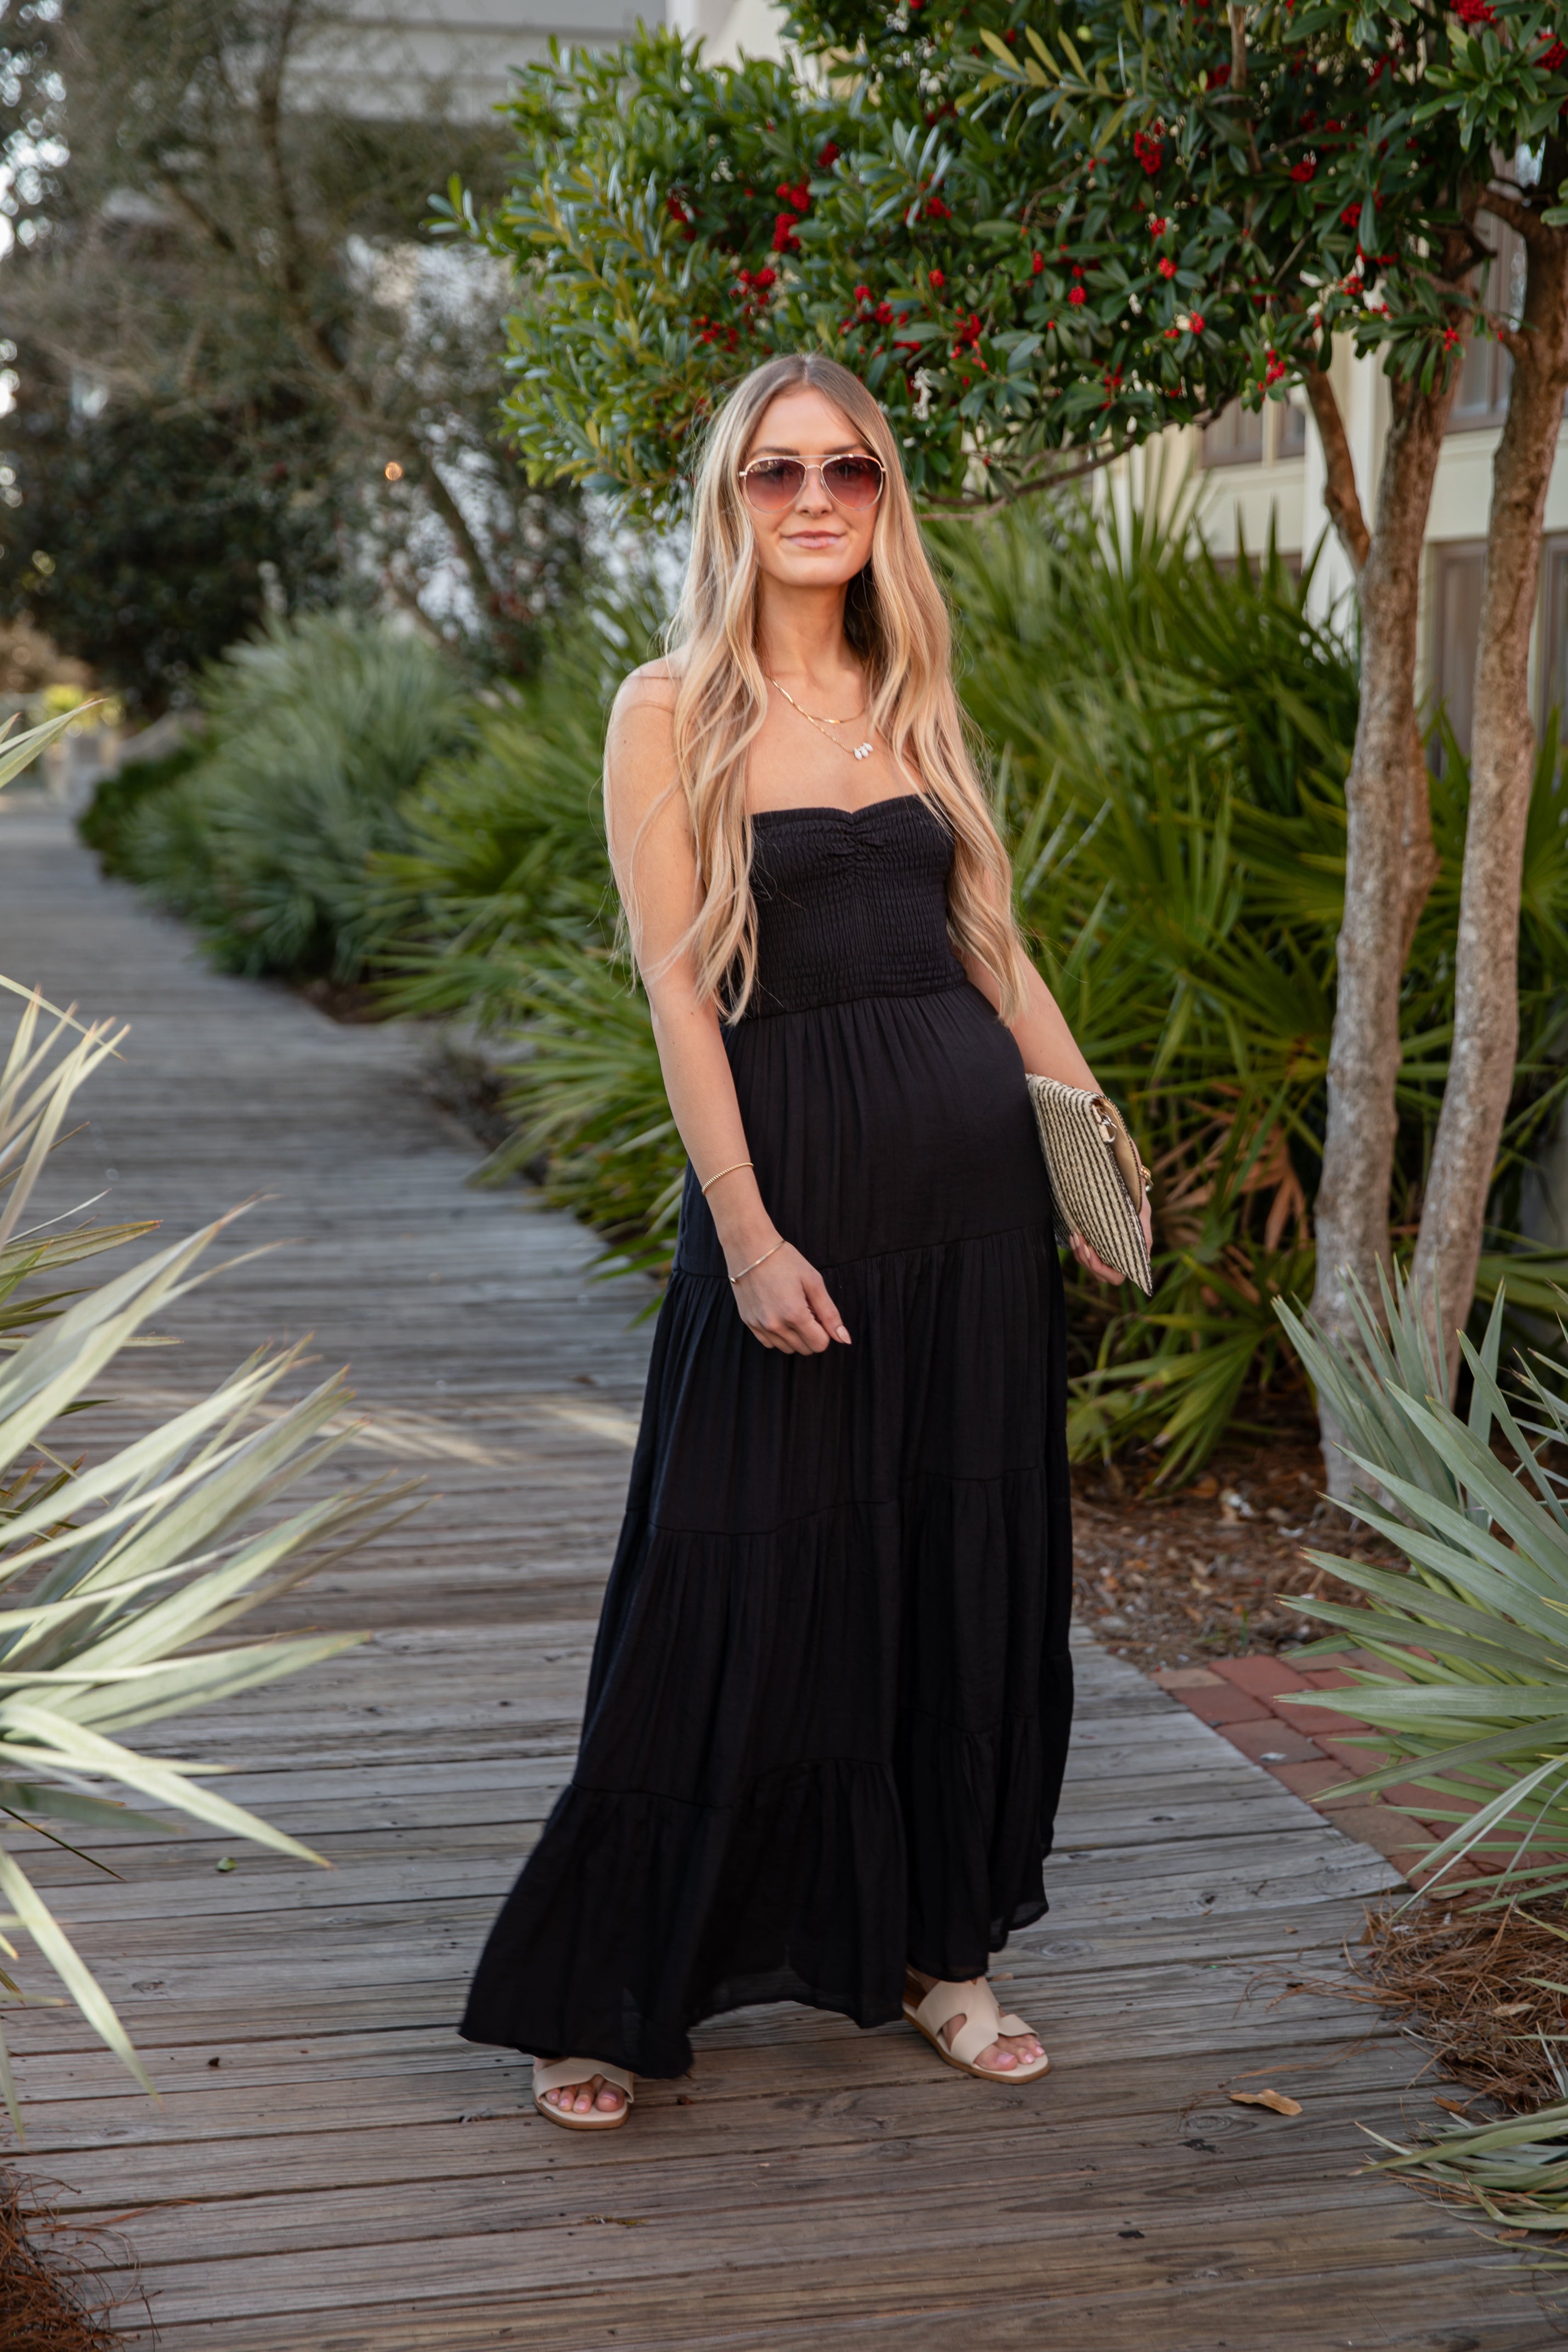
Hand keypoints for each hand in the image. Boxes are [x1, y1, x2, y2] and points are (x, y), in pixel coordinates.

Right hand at [730, 1239, 850, 1353]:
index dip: (825, 1331)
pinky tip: (778, 1314)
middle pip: (805, 1349)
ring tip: (791, 1310)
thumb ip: (830, 1314)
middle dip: (812, 1334)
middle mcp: (775, 1325)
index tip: (818, 1313)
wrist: (749, 1248)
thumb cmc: (785, 1261)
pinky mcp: (748, 1323)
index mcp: (795, 1315)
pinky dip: (778, 1335)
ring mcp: (760, 1326)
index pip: (820, 1344)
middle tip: (806, 1309)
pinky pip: (770, 1343)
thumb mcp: (814, 1282)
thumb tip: (844, 1338)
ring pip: (787, 1349)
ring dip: (795, 1336)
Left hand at [1069, 1194, 1152, 1287]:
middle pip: (1098, 1275)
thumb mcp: (1143, 1215)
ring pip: (1088, 1265)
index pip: (1115, 1278)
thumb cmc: (1137, 1202)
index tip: (1090, 1250)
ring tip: (1074, 1235)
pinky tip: (1074, 1235)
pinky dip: (1077, 1248)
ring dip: (1078, 1253)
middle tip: (1078, 1239)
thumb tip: (1144, 1253)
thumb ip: (1144, 1235)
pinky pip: (1083, 1255)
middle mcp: (1119, 1259)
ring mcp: (1106, 1254)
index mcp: (1133, 1257)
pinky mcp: (1096, 1245)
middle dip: (1085, 1259)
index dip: (1100, 1269)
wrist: (1128, 1187)